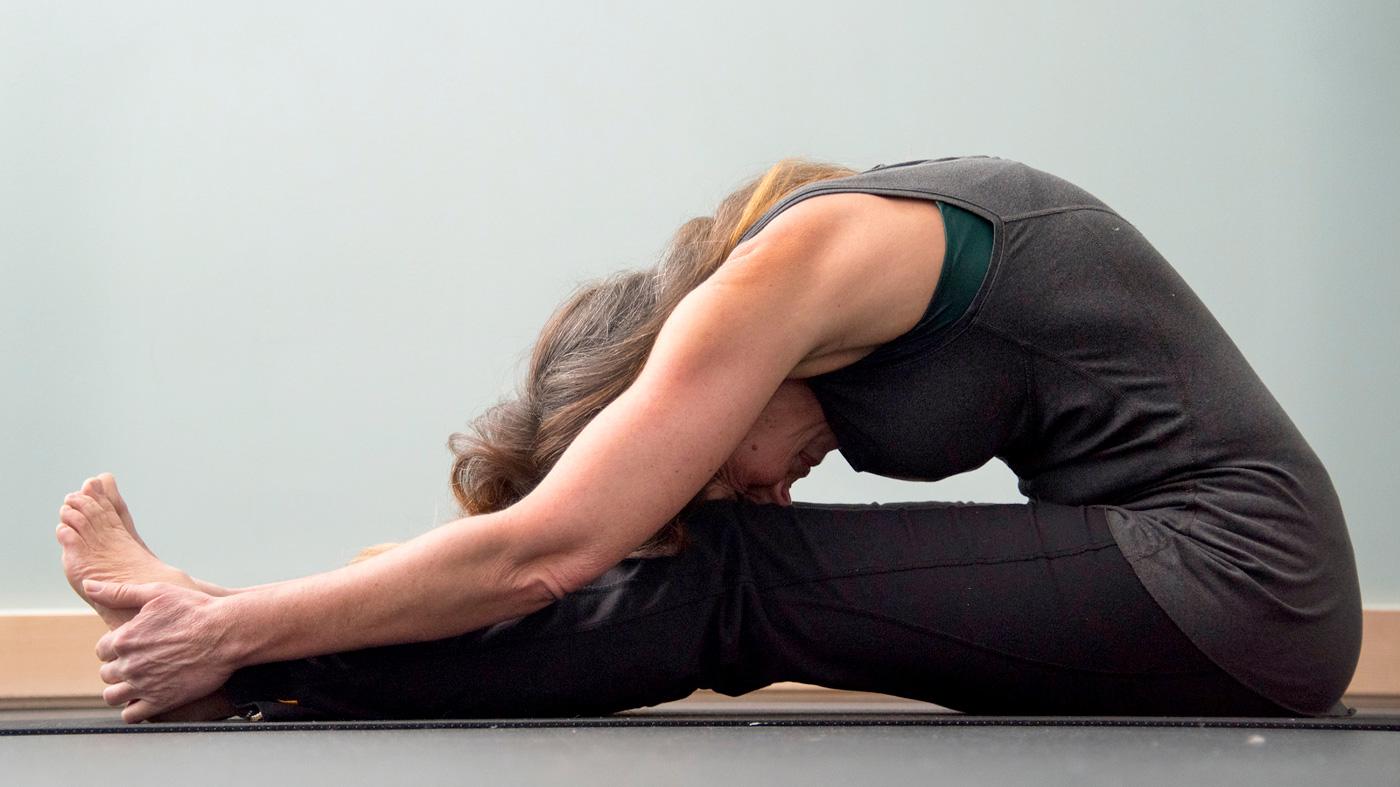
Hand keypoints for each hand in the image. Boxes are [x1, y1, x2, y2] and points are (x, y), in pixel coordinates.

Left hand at [86, 580, 240, 722]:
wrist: (228, 633)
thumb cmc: (196, 609)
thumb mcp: (157, 592)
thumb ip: (118, 591)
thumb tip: (88, 584)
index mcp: (123, 638)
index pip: (102, 650)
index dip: (116, 648)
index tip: (132, 647)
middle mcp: (129, 664)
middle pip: (107, 674)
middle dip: (119, 669)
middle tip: (141, 663)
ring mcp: (144, 685)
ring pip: (113, 697)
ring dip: (122, 691)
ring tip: (140, 683)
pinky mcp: (161, 701)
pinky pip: (132, 715)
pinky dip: (134, 709)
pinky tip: (147, 699)